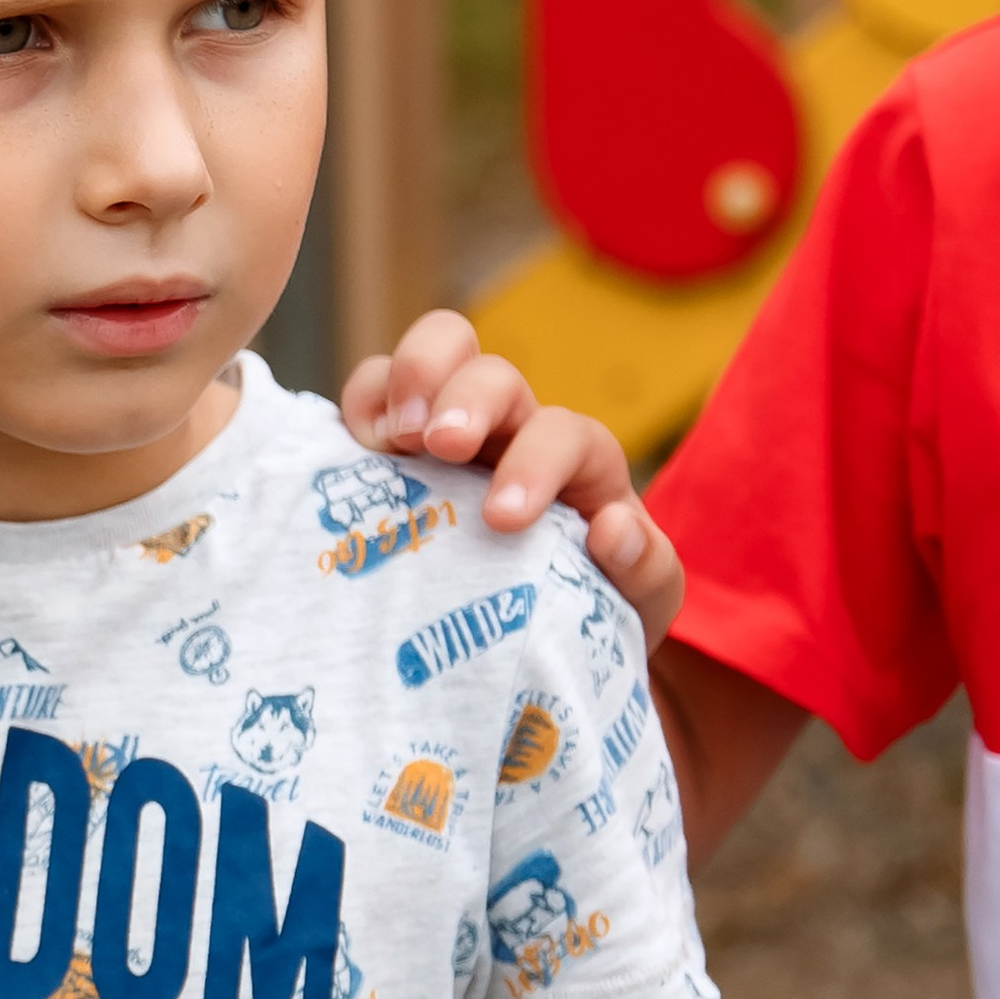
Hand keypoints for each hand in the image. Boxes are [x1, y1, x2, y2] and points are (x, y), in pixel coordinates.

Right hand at [342, 310, 683, 649]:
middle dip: (467, 398)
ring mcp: (447, 432)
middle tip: (441, 446)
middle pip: (492, 373)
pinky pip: (371, 397)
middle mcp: (511, 432)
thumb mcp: (634, 603)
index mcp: (574, 463)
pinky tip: (353, 451)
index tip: (504, 519)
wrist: (533, 640)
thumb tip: (613, 529)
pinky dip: (361, 407)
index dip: (536, 462)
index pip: (564, 433)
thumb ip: (646, 570)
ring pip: (431, 358)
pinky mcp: (392, 452)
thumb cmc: (587, 611)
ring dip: (406, 380)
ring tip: (390, 438)